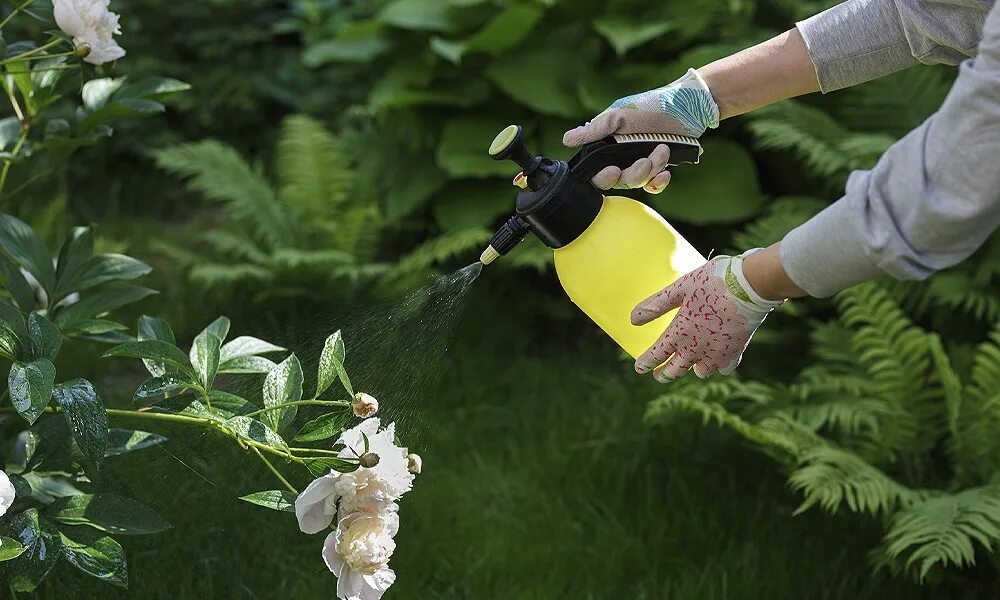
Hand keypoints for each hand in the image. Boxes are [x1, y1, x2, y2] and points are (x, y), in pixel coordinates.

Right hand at [563, 68, 718, 192]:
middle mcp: (620, 154)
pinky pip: (653, 185)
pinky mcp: (658, 166)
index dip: (602, 176)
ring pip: (637, 182)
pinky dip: (659, 182)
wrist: (689, 107)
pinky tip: (666, 173)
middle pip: (617, 180)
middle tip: (645, 161)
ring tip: (662, 151)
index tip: (613, 170)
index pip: (595, 170)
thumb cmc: (652, 106)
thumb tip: (567, 140)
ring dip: (650, 170)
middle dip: (632, 174)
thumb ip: (595, 130)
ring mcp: (639, 161)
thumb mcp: (620, 115)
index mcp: (607, 143)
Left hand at [630, 250, 782, 381]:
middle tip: (659, 375)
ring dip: (693, 369)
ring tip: (690, 364)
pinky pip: (724, 367)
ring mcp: (717, 352)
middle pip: (676, 370)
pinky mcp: (736, 351)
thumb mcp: (679, 288)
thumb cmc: (712, 281)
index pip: (657, 354)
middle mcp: (696, 348)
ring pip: (701, 372)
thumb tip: (633, 320)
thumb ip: (656, 305)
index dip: (646, 363)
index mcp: (679, 332)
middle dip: (665, 374)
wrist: (750, 286)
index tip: (639, 368)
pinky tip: (717, 359)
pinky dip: (719, 365)